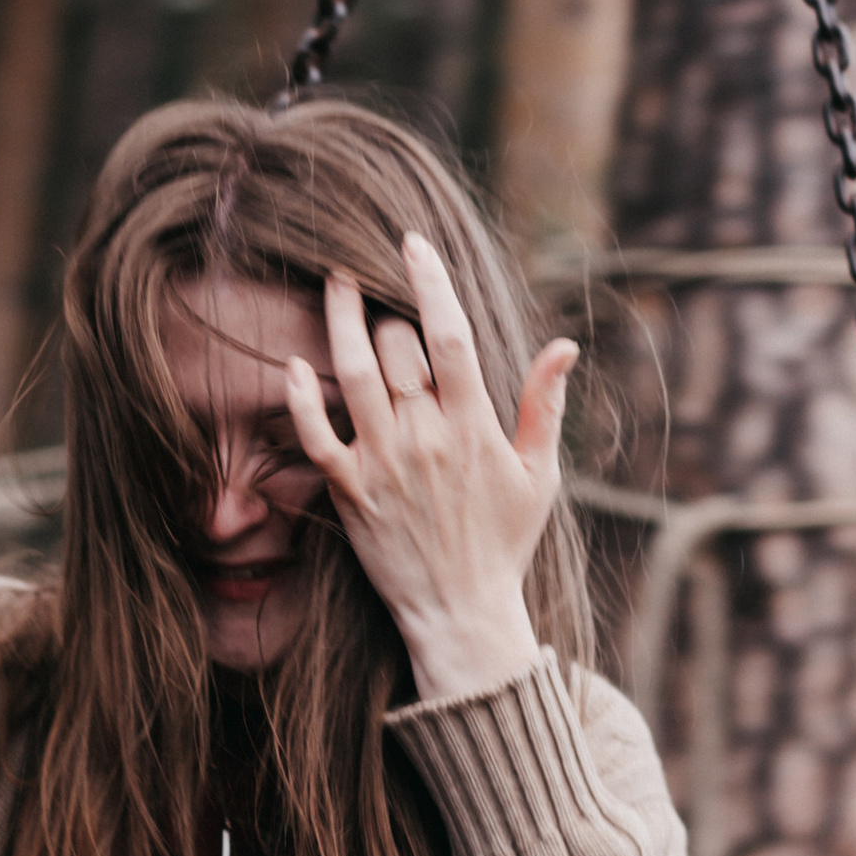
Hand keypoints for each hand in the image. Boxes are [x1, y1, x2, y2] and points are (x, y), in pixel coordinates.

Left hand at [282, 232, 576, 700]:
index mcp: (473, 427)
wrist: (462, 613)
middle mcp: (425, 438)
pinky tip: (291, 364)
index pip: (449, 336)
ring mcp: (382, 463)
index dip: (430, 282)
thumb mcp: (538, 475)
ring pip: (352, 377)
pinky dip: (300, 399)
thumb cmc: (503, 541)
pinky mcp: (348, 491)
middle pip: (397, 348)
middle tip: (376, 281)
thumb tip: (564, 345)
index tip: (413, 243)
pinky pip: (315, 436)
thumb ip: (543, 406)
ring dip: (337, 324)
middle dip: (387, 307)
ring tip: (331, 284)